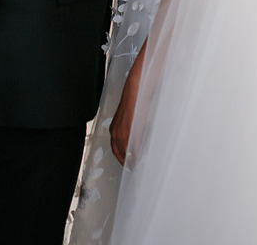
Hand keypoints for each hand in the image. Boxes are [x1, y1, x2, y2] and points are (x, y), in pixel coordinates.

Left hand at [110, 42, 145, 165]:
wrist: (135, 88)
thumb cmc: (135, 100)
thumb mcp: (130, 117)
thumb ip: (132, 128)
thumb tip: (138, 137)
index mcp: (114, 128)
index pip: (116, 149)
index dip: (123, 158)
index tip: (130, 164)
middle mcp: (115, 132)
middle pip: (120, 154)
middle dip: (127, 163)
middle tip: (135, 169)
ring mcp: (121, 132)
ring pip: (126, 153)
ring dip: (133, 161)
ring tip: (139, 167)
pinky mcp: (130, 130)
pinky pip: (133, 147)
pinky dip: (137, 155)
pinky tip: (142, 159)